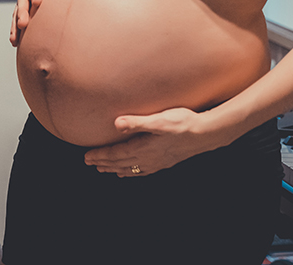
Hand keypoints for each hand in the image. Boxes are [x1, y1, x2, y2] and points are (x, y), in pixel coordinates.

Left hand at [83, 107, 222, 176]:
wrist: (206, 133)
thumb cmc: (184, 123)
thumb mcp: (159, 119)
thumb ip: (137, 122)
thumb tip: (116, 124)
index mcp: (144, 147)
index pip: (116, 154)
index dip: (100, 156)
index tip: (87, 157)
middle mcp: (148, 158)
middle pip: (120, 163)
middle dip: (103, 163)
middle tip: (89, 163)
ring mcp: (157, 162)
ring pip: (130, 169)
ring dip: (115, 169)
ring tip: (103, 170)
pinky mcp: (165, 162)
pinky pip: (143, 171)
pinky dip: (131, 172)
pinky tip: (128, 172)